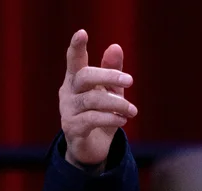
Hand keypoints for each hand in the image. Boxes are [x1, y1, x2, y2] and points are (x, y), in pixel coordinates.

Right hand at [58, 29, 137, 167]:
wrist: (93, 147)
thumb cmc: (101, 114)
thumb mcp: (110, 92)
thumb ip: (112, 71)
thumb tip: (115, 46)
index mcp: (76, 80)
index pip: (74, 60)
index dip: (76, 46)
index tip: (82, 32)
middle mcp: (68, 92)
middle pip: (84, 76)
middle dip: (108, 76)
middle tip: (130, 80)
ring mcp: (68, 110)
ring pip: (91, 100)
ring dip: (116, 103)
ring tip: (133, 111)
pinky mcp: (72, 128)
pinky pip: (91, 119)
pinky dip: (110, 118)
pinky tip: (123, 120)